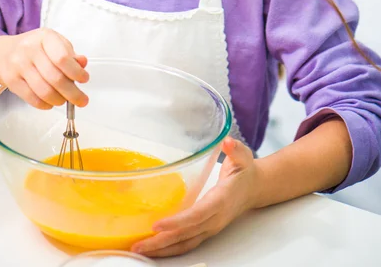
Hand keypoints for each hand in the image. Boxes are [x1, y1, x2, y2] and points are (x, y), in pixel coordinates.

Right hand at [0, 28, 88, 109]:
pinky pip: (31, 98)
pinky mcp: (10, 79)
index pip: (63, 58)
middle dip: (72, 93)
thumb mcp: (56, 44)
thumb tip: (82, 63)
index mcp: (45, 37)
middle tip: (81, 100)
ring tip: (64, 101)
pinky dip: (44, 104)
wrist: (7, 51)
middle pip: (55, 77)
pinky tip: (50, 103)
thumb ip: (71, 55)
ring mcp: (18, 64)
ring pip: (43, 91)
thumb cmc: (37, 48)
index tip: (84, 79)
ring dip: (59, 100)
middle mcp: (29, 49)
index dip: (76, 72)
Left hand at [132, 137, 256, 257]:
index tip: (157, 225)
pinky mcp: (205, 230)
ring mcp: (210, 228)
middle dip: (161, 241)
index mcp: (221, 200)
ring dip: (162, 249)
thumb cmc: (244, 172)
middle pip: (186, 234)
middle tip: (138, 245)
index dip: (178, 222)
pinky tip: (153, 248)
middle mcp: (214, 219)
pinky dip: (169, 248)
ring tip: (139, 250)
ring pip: (185, 243)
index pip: (197, 214)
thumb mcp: (243, 156)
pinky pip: (186, 243)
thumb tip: (228, 142)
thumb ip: (236, 149)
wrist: (253, 189)